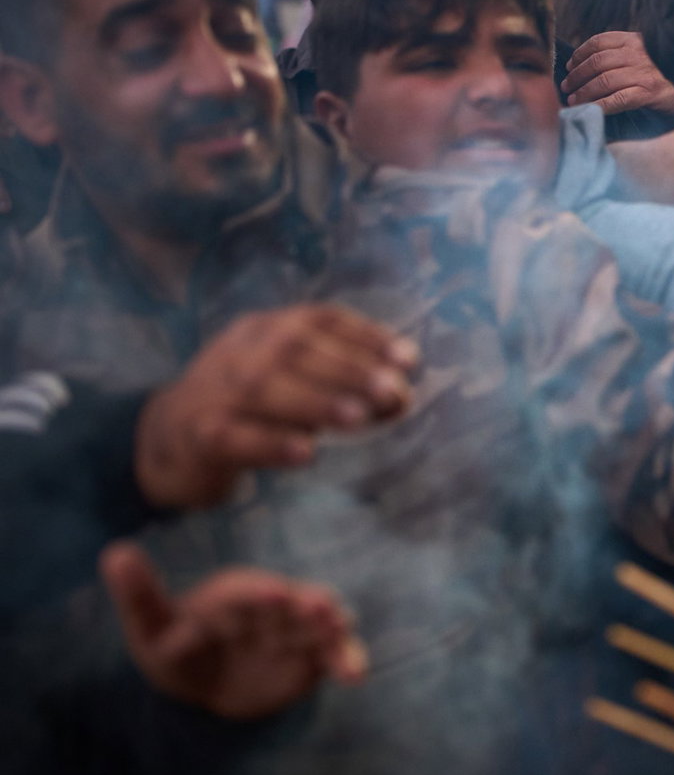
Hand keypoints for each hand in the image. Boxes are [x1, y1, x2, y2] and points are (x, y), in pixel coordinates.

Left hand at [102, 542, 367, 720]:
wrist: (208, 683)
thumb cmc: (176, 649)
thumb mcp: (152, 628)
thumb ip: (139, 595)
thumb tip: (113, 552)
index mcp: (236, 595)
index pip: (249, 593)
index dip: (259, 595)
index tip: (272, 595)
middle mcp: (273, 608)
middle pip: (294, 604)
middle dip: (307, 606)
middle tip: (321, 608)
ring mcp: (296, 632)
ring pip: (322, 626)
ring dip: (333, 628)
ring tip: (341, 634)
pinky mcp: (314, 658)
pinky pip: (336, 657)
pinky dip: (348, 660)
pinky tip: (355, 674)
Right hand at [135, 305, 416, 507]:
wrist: (163, 439)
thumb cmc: (249, 409)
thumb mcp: (293, 383)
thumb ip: (342, 383)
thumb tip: (400, 393)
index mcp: (266, 329)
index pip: (320, 321)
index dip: (366, 336)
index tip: (408, 359)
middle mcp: (239, 351)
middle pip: (295, 350)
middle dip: (351, 369)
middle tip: (393, 392)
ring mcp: (214, 391)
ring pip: (265, 389)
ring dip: (317, 401)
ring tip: (360, 417)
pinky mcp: (198, 435)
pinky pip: (234, 437)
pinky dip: (271, 443)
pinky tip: (306, 453)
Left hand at [562, 31, 673, 115]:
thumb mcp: (654, 54)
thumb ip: (632, 54)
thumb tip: (601, 64)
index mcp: (638, 40)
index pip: (600, 41)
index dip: (580, 53)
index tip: (570, 65)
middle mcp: (639, 54)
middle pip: (597, 61)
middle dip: (577, 74)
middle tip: (566, 86)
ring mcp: (644, 73)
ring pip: (603, 80)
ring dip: (583, 91)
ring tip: (573, 99)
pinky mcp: (650, 93)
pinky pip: (617, 99)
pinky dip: (599, 105)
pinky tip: (590, 109)